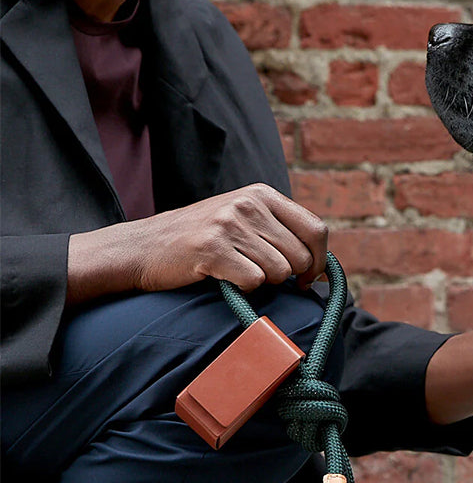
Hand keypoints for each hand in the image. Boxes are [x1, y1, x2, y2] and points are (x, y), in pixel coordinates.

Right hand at [67, 184, 328, 304]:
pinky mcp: (212, 247)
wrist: (142, 247)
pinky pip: (253, 281)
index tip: (307, 278)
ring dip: (262, 282)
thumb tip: (321, 266)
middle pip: (300, 257)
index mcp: (262, 194)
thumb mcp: (242, 220)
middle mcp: (248, 203)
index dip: (318, 261)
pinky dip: (242, 288)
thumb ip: (279, 231)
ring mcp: (229, 223)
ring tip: (235, 270)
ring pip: (278, 272)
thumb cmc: (200, 241)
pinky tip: (222, 277)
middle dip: (287, 276)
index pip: (316, 230)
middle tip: (259, 275)